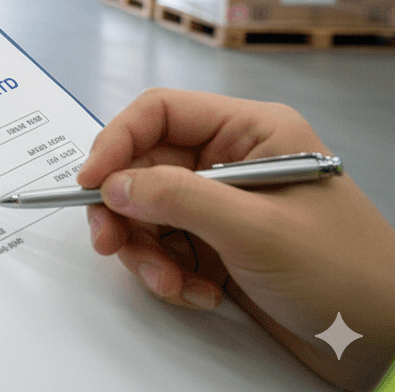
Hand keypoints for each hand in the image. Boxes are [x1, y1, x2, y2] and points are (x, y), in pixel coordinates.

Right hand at [78, 88, 394, 390]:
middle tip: (111, 244)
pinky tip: (198, 294)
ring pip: (148, 213)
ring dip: (146, 251)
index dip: (117, 141)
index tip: (89, 181)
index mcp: (252, 133)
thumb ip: (179, 198)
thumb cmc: (345, 273)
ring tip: (171, 283)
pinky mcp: (219, 247)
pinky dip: (168, 274)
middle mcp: (233, 162)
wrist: (384, 340)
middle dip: (125, 210)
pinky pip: (165, 249)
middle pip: (144, 167)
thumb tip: (114, 185)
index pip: (161, 113)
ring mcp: (225, 207)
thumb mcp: (257, 230)